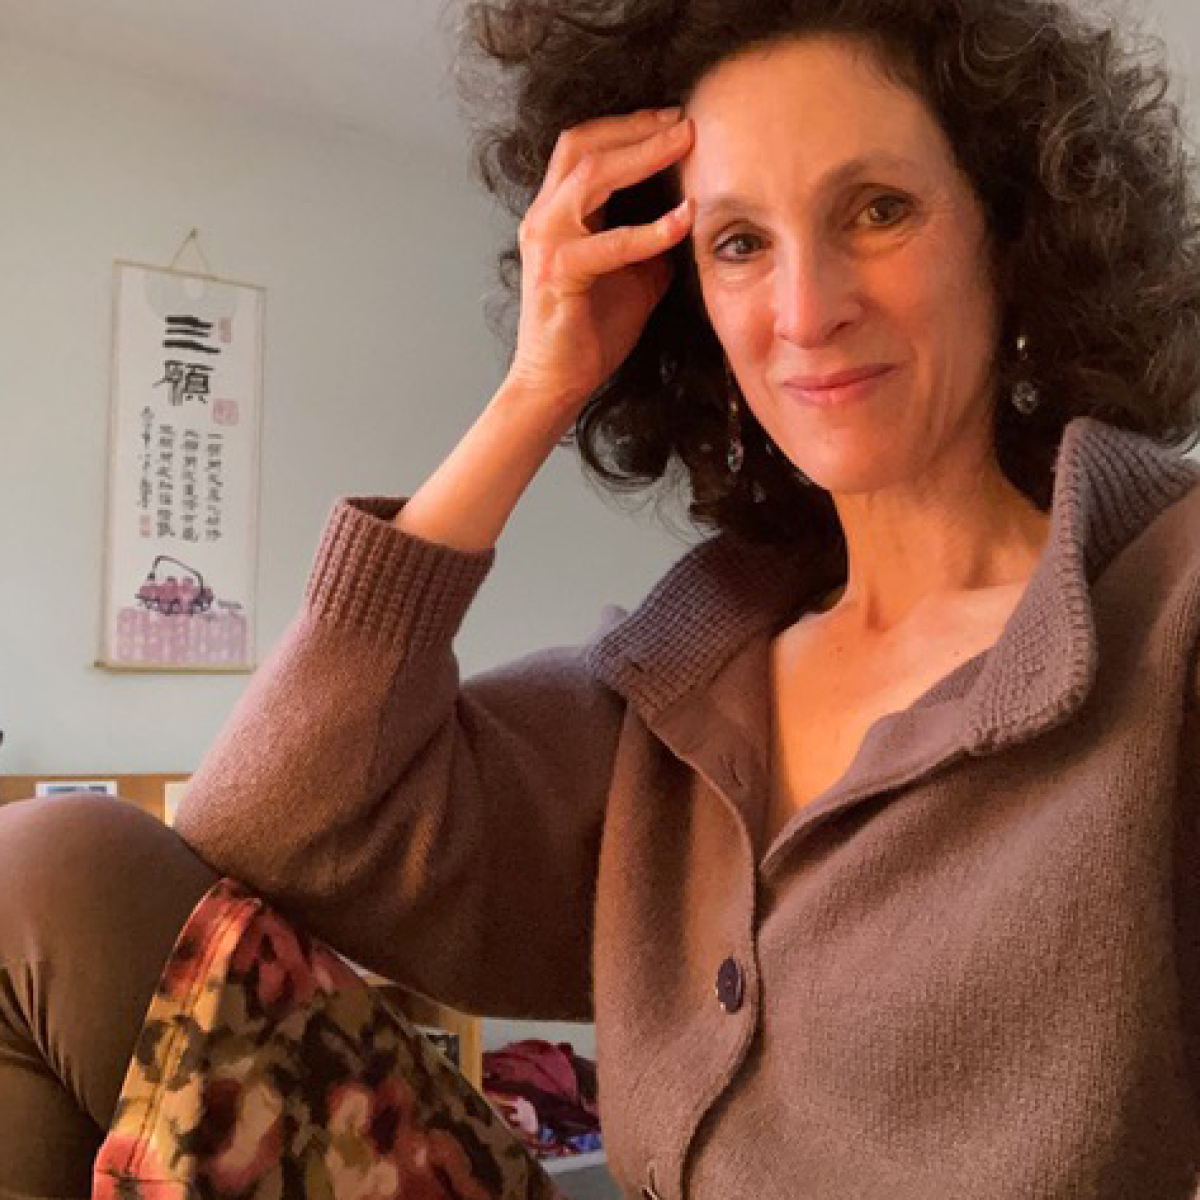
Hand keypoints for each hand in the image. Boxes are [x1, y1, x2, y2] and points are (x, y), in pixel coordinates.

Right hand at [504, 106, 694, 420]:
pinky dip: (650, 230)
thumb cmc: (591, 332)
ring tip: (684, 144)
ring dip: (642, 155)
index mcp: (557, 213)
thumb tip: (692, 217)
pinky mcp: (558, 273)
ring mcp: (546, 242)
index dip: (629, 125)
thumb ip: (652, 242)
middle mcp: (544, 218)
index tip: (675, 119)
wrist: (557, 382)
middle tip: (685, 121)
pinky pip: (610, 242)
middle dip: (638, 127)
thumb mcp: (634, 275)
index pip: (585, 145)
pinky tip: (683, 221)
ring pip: (590, 175)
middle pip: (583, 144)